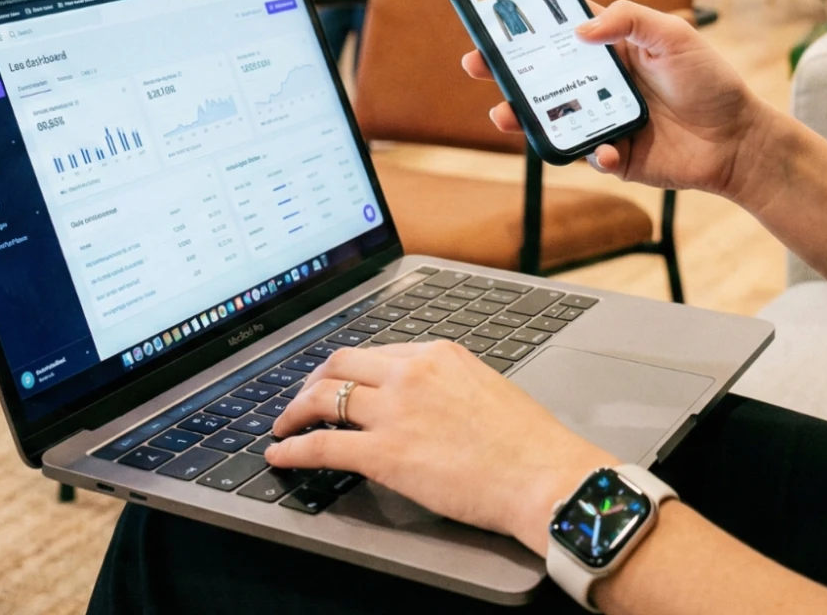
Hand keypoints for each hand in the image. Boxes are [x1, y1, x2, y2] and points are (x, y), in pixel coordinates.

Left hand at [268, 341, 609, 555]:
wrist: (545, 476)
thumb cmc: (529, 444)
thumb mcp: (485, 389)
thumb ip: (447, 386)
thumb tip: (423, 402)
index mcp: (438, 353)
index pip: (375, 351)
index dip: (345, 368)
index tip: (335, 380)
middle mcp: (412, 372)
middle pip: (339, 363)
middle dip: (312, 381)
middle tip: (301, 399)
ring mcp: (396, 411)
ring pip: (323, 398)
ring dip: (294, 412)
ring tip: (283, 426)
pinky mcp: (385, 453)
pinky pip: (322, 446)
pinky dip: (293, 448)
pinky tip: (281, 454)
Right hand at [465, 0, 767, 198]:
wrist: (738, 140)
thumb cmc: (710, 81)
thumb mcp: (674, 34)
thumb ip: (629, 20)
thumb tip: (580, 28)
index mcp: (611, 47)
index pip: (559, 28)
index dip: (526, 22)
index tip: (493, 16)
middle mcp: (600, 82)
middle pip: (540, 74)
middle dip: (503, 69)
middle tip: (476, 63)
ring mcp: (602, 118)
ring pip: (550, 117)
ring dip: (522, 116)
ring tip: (504, 113)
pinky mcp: (613, 155)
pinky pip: (585, 154)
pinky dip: (588, 151)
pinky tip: (602, 147)